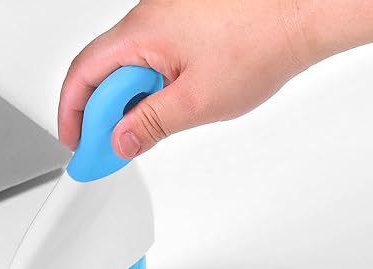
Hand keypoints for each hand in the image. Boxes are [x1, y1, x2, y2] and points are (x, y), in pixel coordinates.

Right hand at [58, 0, 311, 157]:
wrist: (300, 15)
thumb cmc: (259, 44)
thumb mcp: (196, 101)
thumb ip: (151, 125)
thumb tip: (120, 141)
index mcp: (141, 33)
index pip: (84, 74)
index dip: (72, 113)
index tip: (75, 142)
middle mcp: (148, 19)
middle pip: (104, 72)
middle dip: (102, 114)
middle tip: (114, 149)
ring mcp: (167, 19)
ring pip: (130, 67)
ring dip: (130, 103)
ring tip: (147, 132)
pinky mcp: (186, 25)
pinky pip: (152, 58)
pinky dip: (150, 88)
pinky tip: (167, 107)